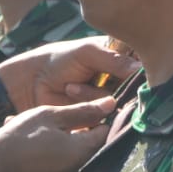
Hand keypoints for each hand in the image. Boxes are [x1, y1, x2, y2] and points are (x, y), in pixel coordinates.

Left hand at [0, 36, 139, 111]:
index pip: (141, 67)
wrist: (31, 83)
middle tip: (97, 79)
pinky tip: (71, 94)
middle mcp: (118, 81)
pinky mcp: (97, 118)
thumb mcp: (87, 53)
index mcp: (119, 60)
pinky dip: (88, 109)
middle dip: (115, 86)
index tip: (128, 71)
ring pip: (116, 103)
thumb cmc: (58, 60)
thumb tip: (141, 69)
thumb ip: (114, 60)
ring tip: (69, 86)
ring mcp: (107, 100)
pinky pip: (104, 118)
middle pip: (134, 89)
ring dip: (91, 94)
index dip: (139, 71)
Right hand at [0, 96, 114, 171]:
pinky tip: (34, 155)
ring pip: (77, 161)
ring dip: (66, 147)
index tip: (84, 111)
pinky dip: (54, 164)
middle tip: (57, 124)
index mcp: (84, 151)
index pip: (107, 130)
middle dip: (80, 132)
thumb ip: (82, 111)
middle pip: (93, 148)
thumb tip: (111, 104)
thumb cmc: (17, 140)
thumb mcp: (48, 117)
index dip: (98, 118)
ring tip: (39, 137)